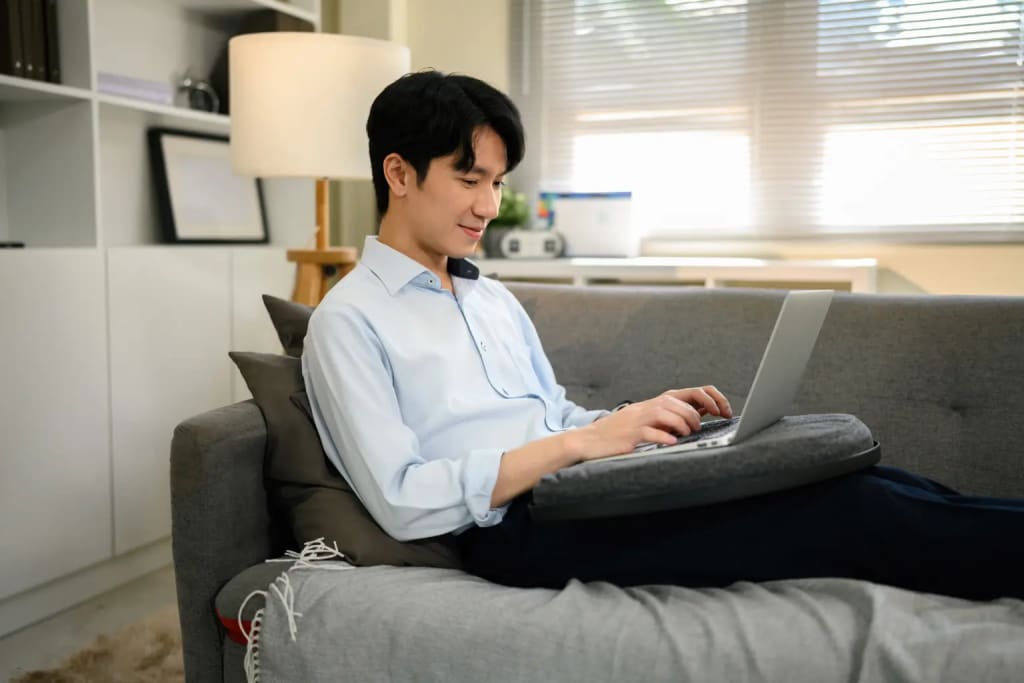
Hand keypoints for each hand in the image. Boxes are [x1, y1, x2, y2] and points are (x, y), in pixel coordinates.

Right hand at [573, 386, 732, 461]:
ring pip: (669, 413)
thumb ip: (671, 415)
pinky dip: (665, 437)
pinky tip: (671, 442)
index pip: (692, 392)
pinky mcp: (631, 434)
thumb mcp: (648, 419)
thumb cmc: (621, 432)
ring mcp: (639, 419)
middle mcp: (649, 406)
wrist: (591, 440)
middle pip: (682, 403)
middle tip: (697, 429)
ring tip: (686, 435)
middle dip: (696, 416)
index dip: (713, 399)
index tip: (724, 412)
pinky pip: (652, 432)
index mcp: (656, 402)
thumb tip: (701, 412)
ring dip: (684, 425)